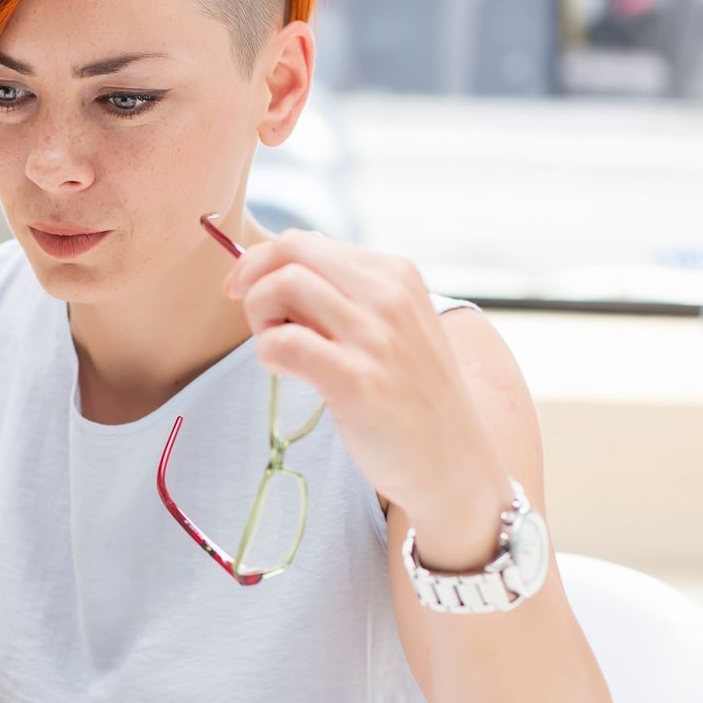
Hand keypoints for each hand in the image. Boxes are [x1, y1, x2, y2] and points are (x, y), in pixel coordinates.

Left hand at [223, 230, 506, 543]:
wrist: (454, 461)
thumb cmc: (412, 395)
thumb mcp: (396, 326)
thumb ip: (349, 294)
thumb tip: (278, 266)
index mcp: (396, 273)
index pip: (305, 241)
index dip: (264, 264)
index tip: (248, 292)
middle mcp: (389, 295)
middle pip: (290, 251)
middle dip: (253, 279)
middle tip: (256, 319)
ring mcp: (375, 336)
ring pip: (283, 285)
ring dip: (259, 315)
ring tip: (275, 347)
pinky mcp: (356, 380)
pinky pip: (283, 342)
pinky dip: (267, 352)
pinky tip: (284, 371)